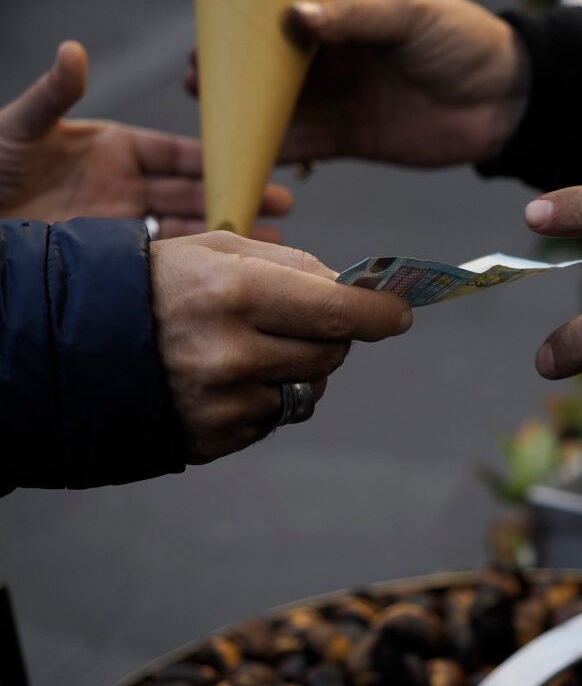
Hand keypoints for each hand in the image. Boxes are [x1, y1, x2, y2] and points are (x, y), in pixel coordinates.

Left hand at [0, 41, 287, 241]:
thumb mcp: (19, 128)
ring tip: (274, 243)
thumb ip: (53, 94)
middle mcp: (126, 185)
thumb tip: (73, 51)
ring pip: (189, 226)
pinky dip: (200, 259)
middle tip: (283, 204)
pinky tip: (232, 265)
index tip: (254, 164)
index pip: (177, 153)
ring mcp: (124, 222)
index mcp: (113, 147)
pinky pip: (166, 256)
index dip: (217, 159)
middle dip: (240, 197)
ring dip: (229, 232)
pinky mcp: (117, 255)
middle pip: (194, 191)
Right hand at [150, 231, 411, 463]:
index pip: (337, 310)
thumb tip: (352, 288)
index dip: (378, 313)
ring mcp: (222, 402)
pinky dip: (269, 395)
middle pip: (331, 354)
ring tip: (255, 346)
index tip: (400, 314)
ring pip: (309, 390)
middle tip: (308, 320)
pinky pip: (275, 416)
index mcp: (234, 293)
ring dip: (302, 368)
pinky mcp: (215, 437)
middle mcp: (231, 352)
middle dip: (334, 336)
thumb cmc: (157, 283)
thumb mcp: (216, 248)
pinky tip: (229, 376)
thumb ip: (291, 264)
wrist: (76, 343)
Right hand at [186, 0, 529, 166]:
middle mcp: (338, 56)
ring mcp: (344, 98)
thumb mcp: (410, 16)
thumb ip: (355, 18)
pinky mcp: (355, 137)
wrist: (506, 100)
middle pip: (278, 68)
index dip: (249, 31)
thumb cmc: (463, 41)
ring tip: (216, 122)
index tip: (215, 40)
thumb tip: (294, 17)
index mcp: (348, 13)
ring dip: (254, 116)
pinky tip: (252, 154)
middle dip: (240, 78)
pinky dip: (283, 150)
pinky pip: (311, 144)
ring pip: (288, 108)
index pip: (287, 19)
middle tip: (202, 85)